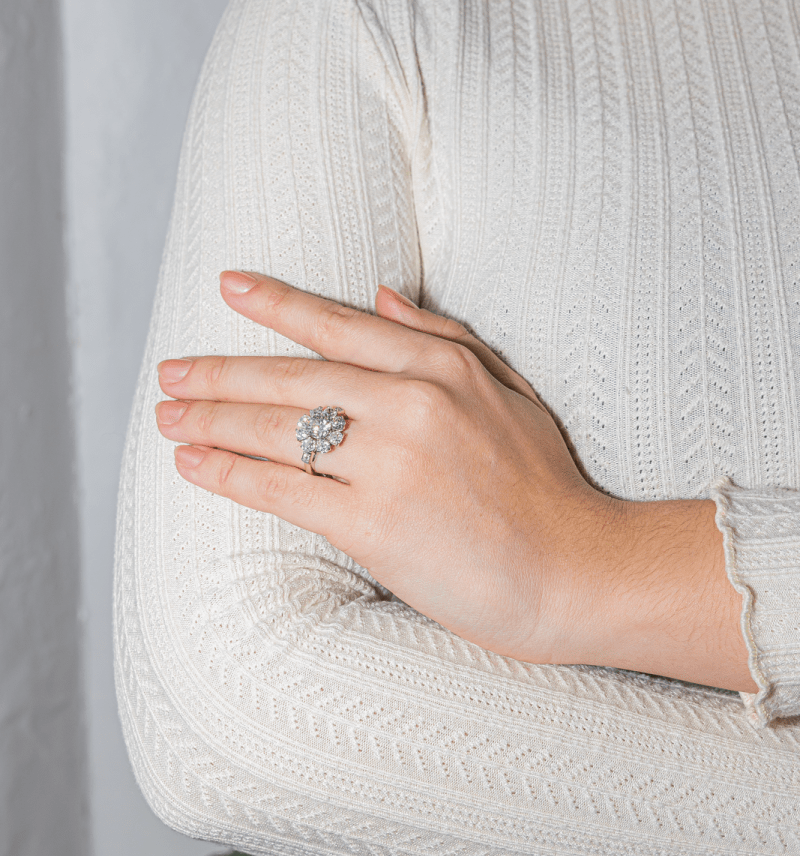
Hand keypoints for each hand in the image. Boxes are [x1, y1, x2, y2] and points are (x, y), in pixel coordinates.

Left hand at [155, 272, 609, 665]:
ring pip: (277, 429)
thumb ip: (445, 337)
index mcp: (443, 366)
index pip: (338, 324)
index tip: (227, 286)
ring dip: (211, 419)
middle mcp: (411, 403)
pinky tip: (193, 464)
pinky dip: (229, 474)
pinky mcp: (374, 523)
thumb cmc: (545, 485)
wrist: (576, 570)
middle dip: (219, 371)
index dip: (275, 303)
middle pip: (291, 377)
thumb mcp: (509, 391)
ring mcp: (391, 462)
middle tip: (170, 370)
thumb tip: (381, 293)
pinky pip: (283, 489)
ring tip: (167, 416)